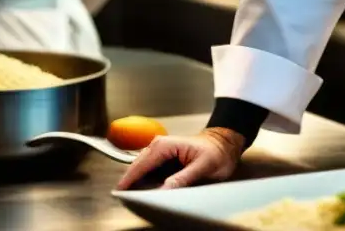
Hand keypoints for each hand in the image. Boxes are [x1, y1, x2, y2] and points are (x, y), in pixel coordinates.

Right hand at [115, 127, 245, 189]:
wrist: (224, 143)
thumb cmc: (217, 152)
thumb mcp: (203, 167)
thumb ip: (182, 179)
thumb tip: (163, 191)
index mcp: (164, 146)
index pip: (140, 166)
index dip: (129, 182)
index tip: (120, 196)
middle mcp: (157, 146)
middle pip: (136, 168)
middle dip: (129, 184)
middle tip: (126, 201)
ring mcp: (158, 153)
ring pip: (140, 171)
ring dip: (136, 184)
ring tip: (133, 199)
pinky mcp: (161, 160)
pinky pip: (148, 173)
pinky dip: (144, 183)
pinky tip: (144, 194)